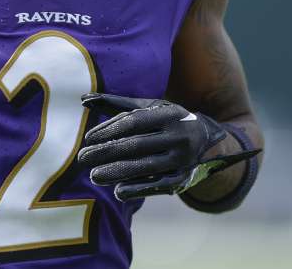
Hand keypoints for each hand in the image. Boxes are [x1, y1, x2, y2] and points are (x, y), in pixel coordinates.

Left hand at [76, 93, 260, 200]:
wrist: (208, 141)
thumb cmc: (168, 121)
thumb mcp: (149, 108)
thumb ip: (116, 104)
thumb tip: (83, 99)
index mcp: (169, 113)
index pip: (134, 122)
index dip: (109, 130)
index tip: (88, 139)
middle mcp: (178, 135)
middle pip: (136, 145)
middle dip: (107, 152)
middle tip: (82, 158)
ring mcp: (182, 159)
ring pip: (145, 167)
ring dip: (117, 172)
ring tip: (94, 176)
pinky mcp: (183, 179)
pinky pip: (158, 186)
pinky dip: (138, 189)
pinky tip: (118, 192)